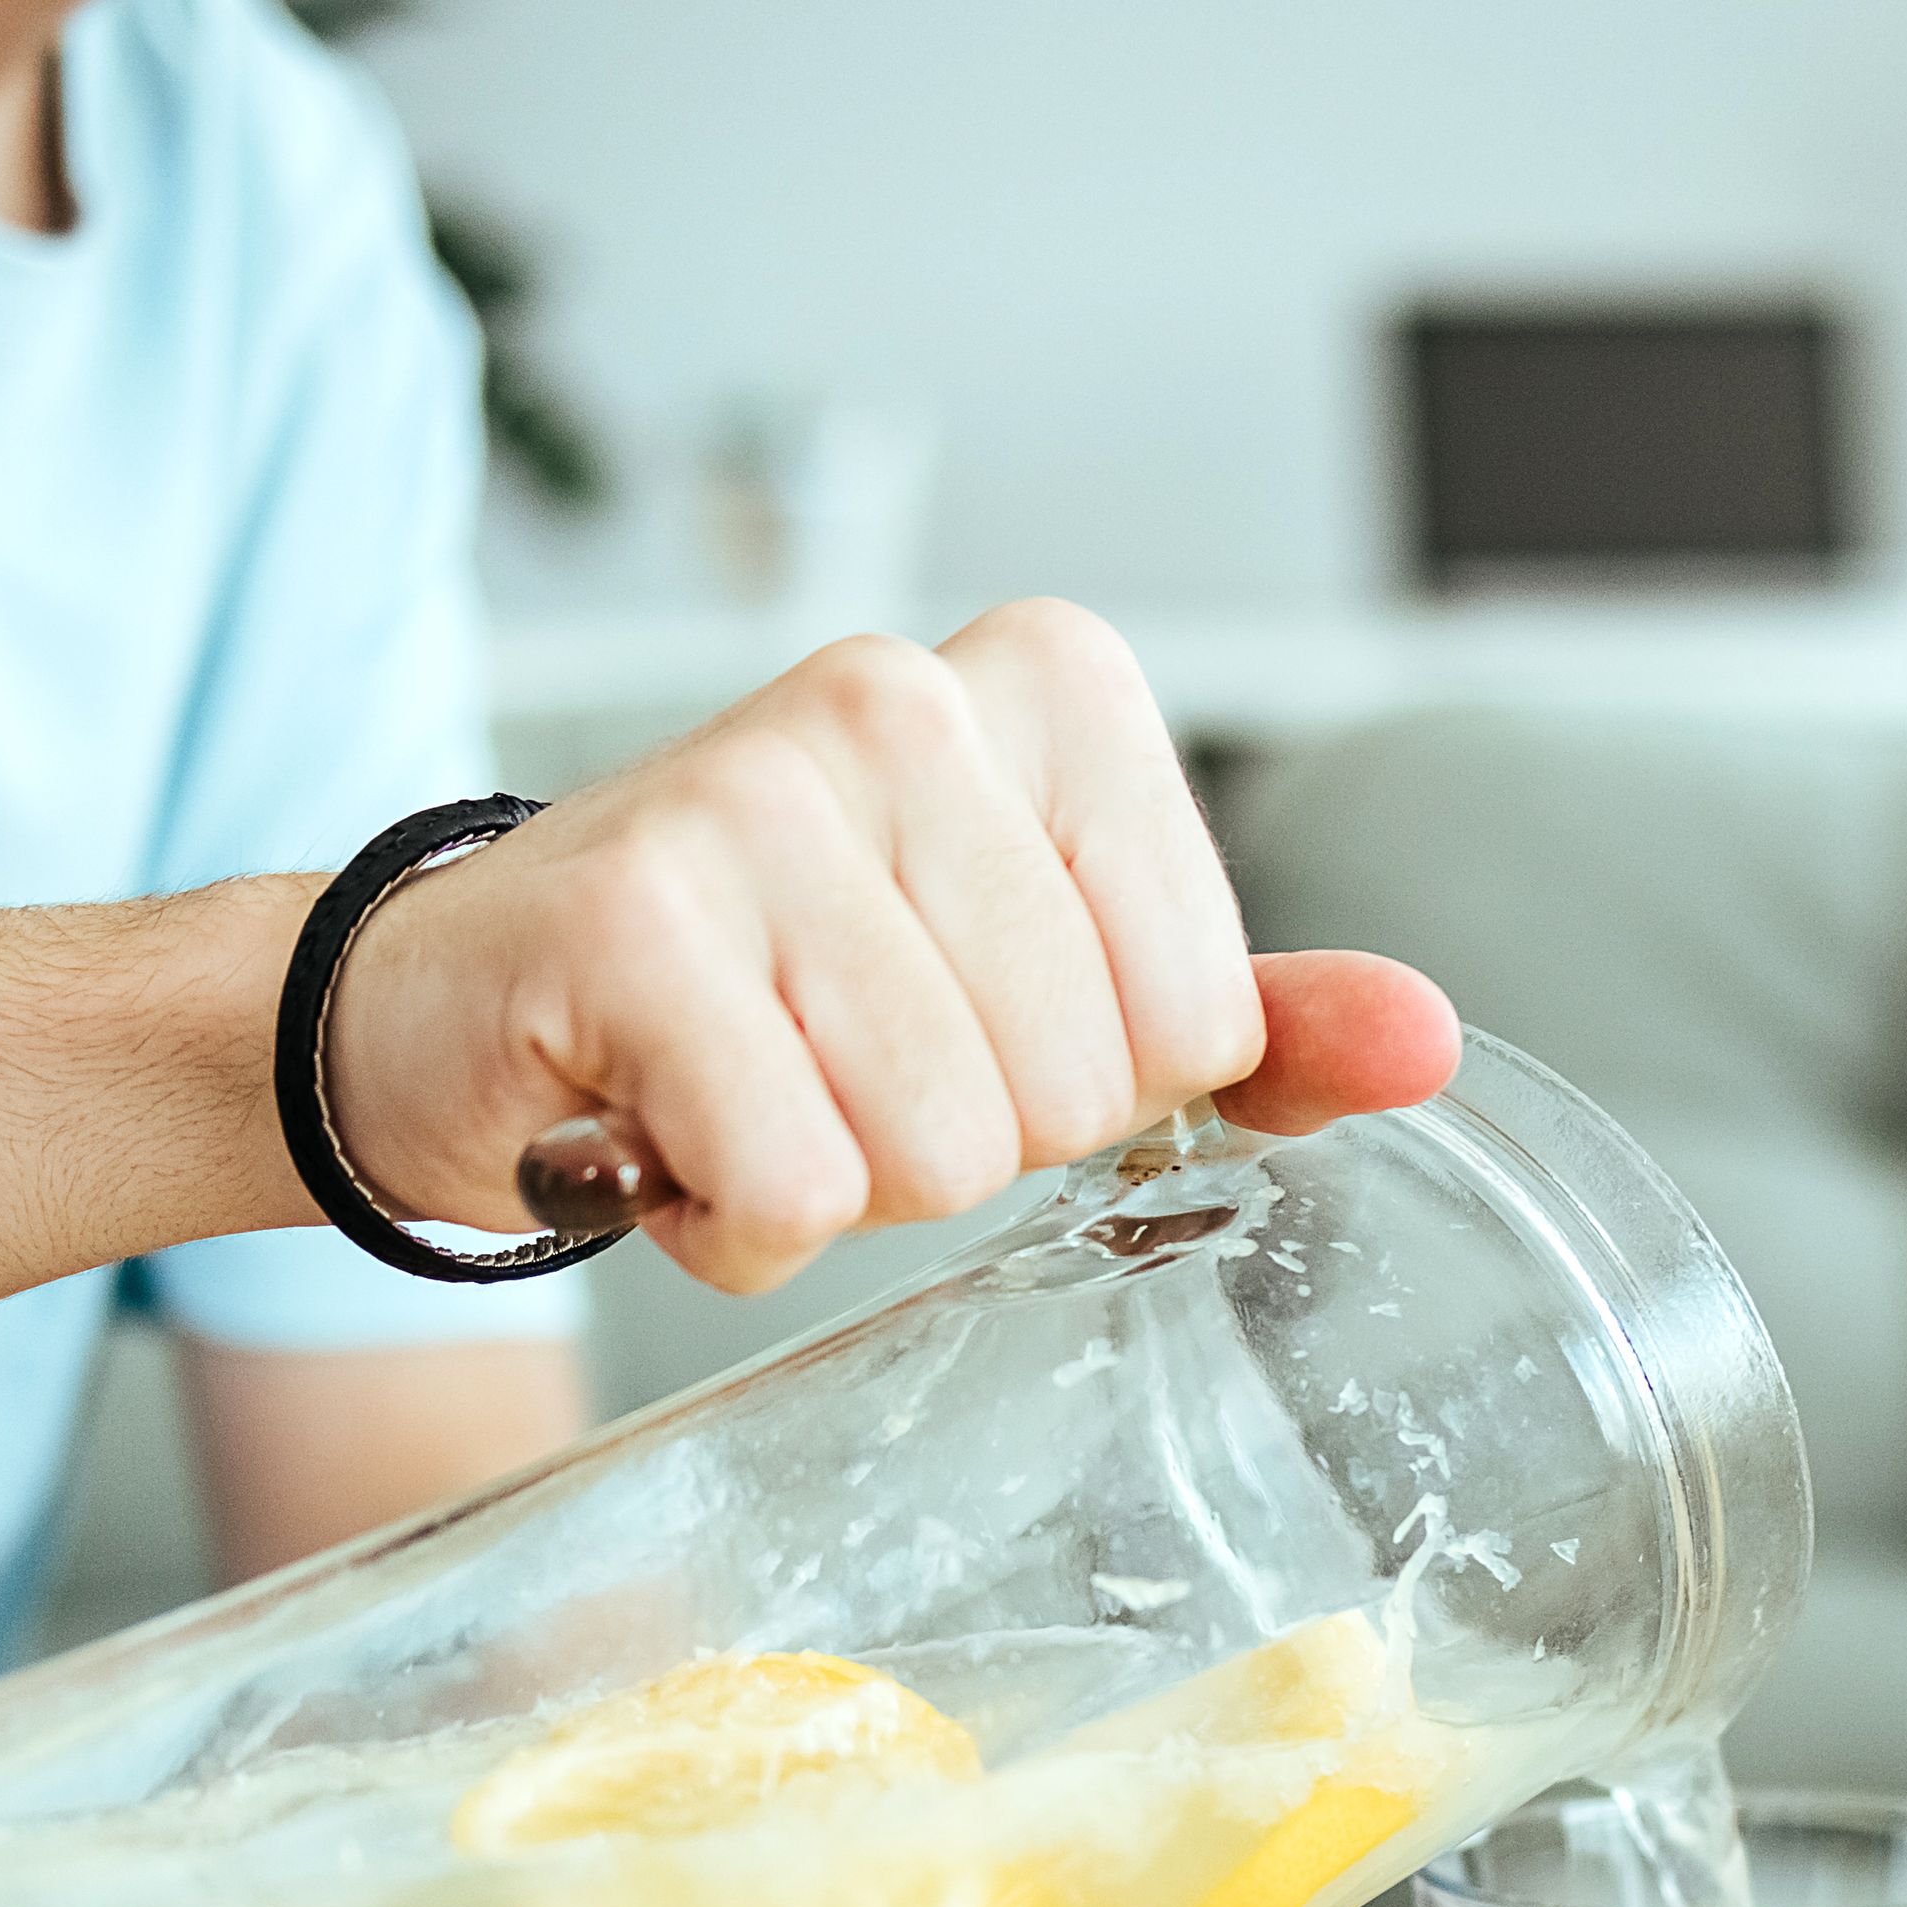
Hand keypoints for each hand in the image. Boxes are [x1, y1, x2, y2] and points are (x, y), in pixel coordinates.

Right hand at [317, 600, 1465, 1296]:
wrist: (480, 999)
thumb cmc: (777, 989)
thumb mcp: (1040, 986)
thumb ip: (1240, 1019)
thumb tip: (1426, 1042)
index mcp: (1049, 688)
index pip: (1199, 1016)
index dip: (1087, 1084)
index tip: (959, 1019)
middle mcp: (904, 698)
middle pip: (1074, 1090)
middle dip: (956, 1139)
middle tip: (831, 1059)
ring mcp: (762, 794)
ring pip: (939, 1145)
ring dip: (839, 1183)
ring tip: (749, 1085)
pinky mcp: (637, 917)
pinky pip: (796, 1181)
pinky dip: (733, 1217)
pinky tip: (667, 1127)